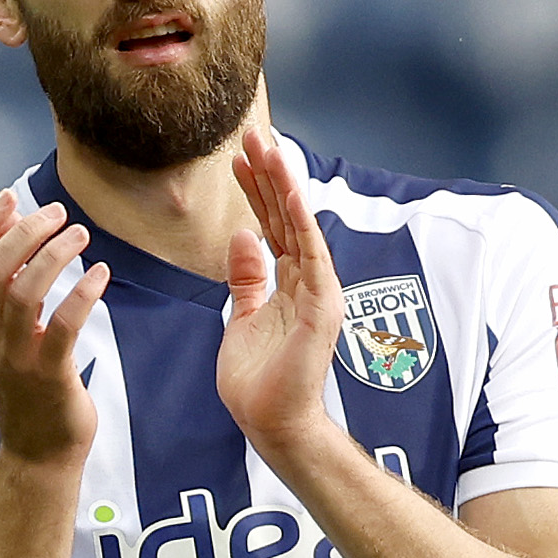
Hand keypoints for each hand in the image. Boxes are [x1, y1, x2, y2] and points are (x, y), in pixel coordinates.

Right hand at [0, 187, 100, 475]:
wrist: (39, 457)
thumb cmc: (31, 392)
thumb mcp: (9, 341)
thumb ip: (9, 296)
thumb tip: (20, 238)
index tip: (8, 197)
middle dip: (25, 232)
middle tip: (58, 213)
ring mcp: (18, 359)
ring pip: (24, 293)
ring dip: (54, 255)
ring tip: (81, 234)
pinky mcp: (50, 377)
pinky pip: (63, 327)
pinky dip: (82, 293)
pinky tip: (100, 274)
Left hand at [216, 131, 343, 466]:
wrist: (271, 424)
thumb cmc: (258, 383)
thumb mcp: (240, 318)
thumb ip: (246, 278)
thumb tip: (242, 237)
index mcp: (288, 284)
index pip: (270, 226)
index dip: (255, 190)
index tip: (237, 157)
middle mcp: (308, 282)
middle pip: (286, 217)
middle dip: (269, 174)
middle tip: (252, 133)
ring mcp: (318, 293)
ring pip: (300, 228)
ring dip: (284, 187)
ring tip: (269, 147)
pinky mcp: (321, 309)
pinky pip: (312, 259)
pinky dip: (301, 226)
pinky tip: (289, 195)